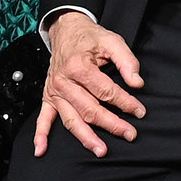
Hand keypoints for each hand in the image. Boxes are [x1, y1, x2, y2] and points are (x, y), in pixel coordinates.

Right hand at [37, 10, 144, 155]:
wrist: (66, 30)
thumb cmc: (90, 37)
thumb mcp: (112, 41)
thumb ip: (127, 61)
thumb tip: (137, 82)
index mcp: (78, 66)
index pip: (106, 91)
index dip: (125, 103)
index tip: (139, 111)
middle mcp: (63, 81)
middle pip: (90, 109)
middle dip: (112, 124)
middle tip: (129, 134)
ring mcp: (54, 91)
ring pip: (71, 119)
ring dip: (86, 137)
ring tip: (101, 150)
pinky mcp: (48, 97)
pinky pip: (43, 118)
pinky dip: (41, 135)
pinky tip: (41, 150)